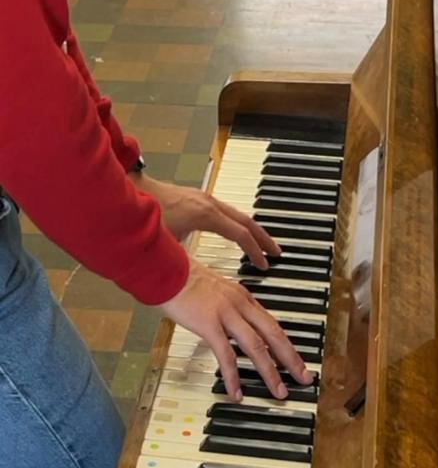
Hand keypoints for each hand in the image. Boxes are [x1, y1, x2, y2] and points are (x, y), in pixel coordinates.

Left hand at [130, 173, 279, 269]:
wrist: (131, 188)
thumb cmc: (145, 214)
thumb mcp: (166, 242)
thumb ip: (182, 259)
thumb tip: (192, 279)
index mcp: (206, 214)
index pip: (240, 233)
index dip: (254, 251)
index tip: (264, 264)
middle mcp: (210, 204)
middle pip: (246, 221)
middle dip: (263, 238)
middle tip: (276, 252)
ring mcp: (204, 199)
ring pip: (237, 215)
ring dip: (251, 230)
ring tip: (261, 244)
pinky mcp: (197, 199)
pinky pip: (227, 212)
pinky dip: (238, 224)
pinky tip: (236, 233)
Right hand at [161, 258, 313, 400]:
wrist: (164, 267)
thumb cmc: (181, 277)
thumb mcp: (212, 289)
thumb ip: (225, 305)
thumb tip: (229, 323)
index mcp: (242, 296)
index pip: (271, 324)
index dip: (285, 345)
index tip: (294, 360)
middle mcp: (240, 304)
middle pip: (274, 334)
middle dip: (292, 359)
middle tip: (304, 378)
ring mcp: (226, 314)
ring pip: (257, 347)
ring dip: (271, 372)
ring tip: (279, 391)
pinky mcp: (209, 324)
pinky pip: (226, 355)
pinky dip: (233, 376)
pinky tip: (237, 393)